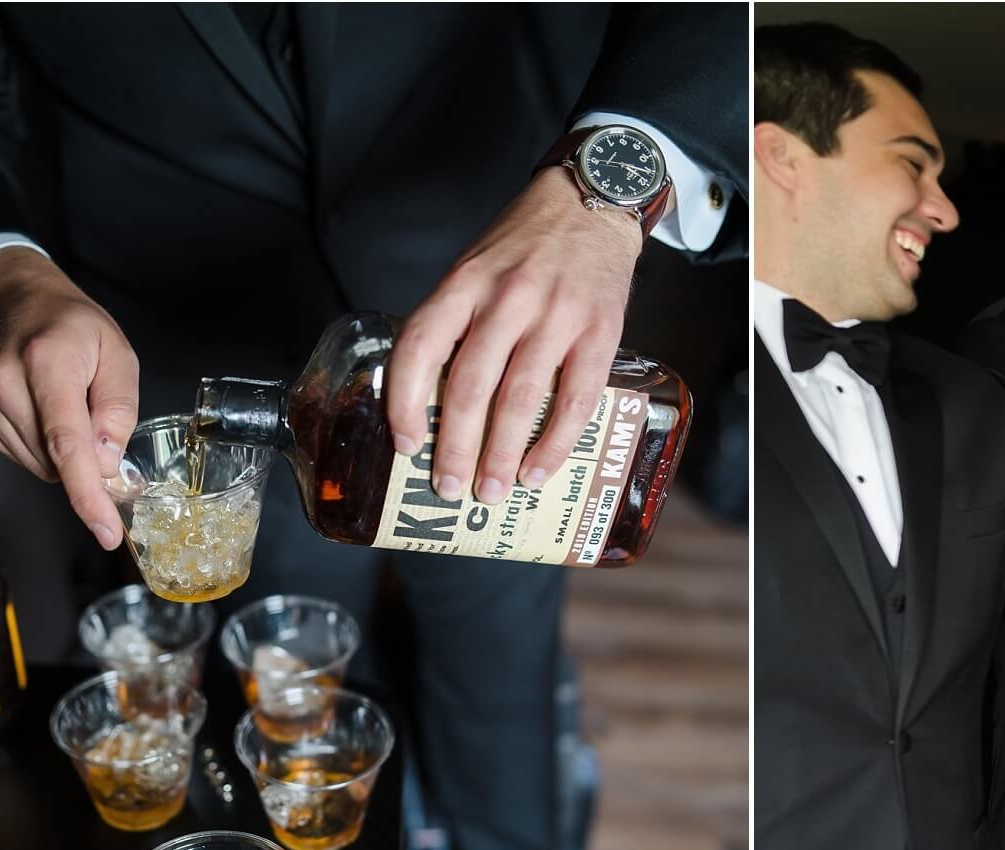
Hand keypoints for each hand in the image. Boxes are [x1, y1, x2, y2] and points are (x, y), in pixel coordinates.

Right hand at [0, 247, 137, 548]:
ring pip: (32, 462)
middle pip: (51, 461)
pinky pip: (12, 451)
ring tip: (67, 405)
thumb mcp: (116, 353)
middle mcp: (2, 383)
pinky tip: (43, 411)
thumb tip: (108, 462)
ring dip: (60, 453)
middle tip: (100, 429)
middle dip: (85, 463)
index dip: (88, 496)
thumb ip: (117, 408)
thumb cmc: (70, 322)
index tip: (106, 532)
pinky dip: (37, 445)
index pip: (67, 446)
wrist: (13, 294)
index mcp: (46, 365)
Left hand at [384, 168, 646, 505]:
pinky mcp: (600, 332)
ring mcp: (556, 316)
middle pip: (470, 385)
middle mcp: (507, 298)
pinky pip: (576, 399)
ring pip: (521, 398)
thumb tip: (434, 398)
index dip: (404, 402)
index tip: (405, 444)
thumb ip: (456, 321)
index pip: (420, 346)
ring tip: (493, 491)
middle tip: (449, 489)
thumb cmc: (526, 244)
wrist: (591, 204)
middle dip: (456, 447)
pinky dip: (556, 442)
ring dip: (503, 454)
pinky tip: (540, 469)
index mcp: (465, 282)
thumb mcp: (475, 266)